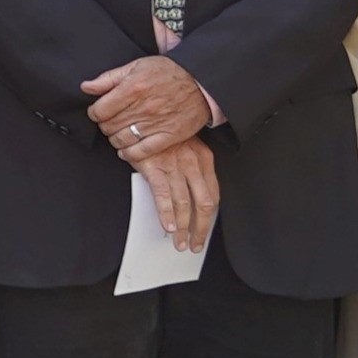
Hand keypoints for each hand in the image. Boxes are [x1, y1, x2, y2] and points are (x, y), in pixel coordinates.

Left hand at [83, 55, 209, 162]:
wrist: (201, 81)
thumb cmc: (169, 71)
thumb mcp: (137, 66)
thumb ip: (109, 78)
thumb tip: (86, 87)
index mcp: (133, 88)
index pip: (100, 110)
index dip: (95, 112)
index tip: (99, 112)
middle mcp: (143, 107)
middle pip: (109, 126)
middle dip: (105, 125)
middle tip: (110, 121)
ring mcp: (156, 123)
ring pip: (122, 140)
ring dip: (115, 139)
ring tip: (118, 133)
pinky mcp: (169, 136)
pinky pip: (142, 152)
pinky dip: (129, 154)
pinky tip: (126, 150)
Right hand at [140, 138, 217, 253]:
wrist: (144, 114)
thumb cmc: (164, 133)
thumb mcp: (186, 146)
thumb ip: (193, 168)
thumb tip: (193, 196)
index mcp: (204, 158)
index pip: (213, 195)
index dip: (209, 218)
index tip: (204, 232)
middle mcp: (192, 163)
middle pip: (203, 204)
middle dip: (200, 229)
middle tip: (194, 244)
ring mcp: (174, 165)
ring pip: (184, 204)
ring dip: (183, 228)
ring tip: (179, 242)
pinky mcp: (154, 166)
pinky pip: (163, 195)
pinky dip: (166, 213)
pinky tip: (168, 227)